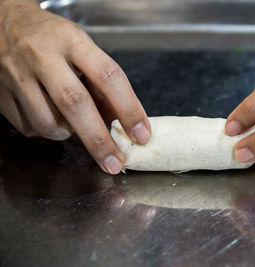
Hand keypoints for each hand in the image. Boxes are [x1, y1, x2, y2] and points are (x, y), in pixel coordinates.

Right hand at [0, 0, 150, 173]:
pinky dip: (46, 130)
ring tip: (72, 121)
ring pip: (49, 123)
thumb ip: (101, 81)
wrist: (2, 23)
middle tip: (115, 162)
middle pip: (75, 103)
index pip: (108, 76)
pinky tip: (48, 114)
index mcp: (72, 41)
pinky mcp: (0, 93)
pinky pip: (29, 128)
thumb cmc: (51, 38)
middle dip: (99, 140)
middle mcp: (43, 56)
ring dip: (68, 133)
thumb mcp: (82, 48)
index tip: (141, 134)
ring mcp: (17, 75)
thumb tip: (120, 119)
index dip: (128, 109)